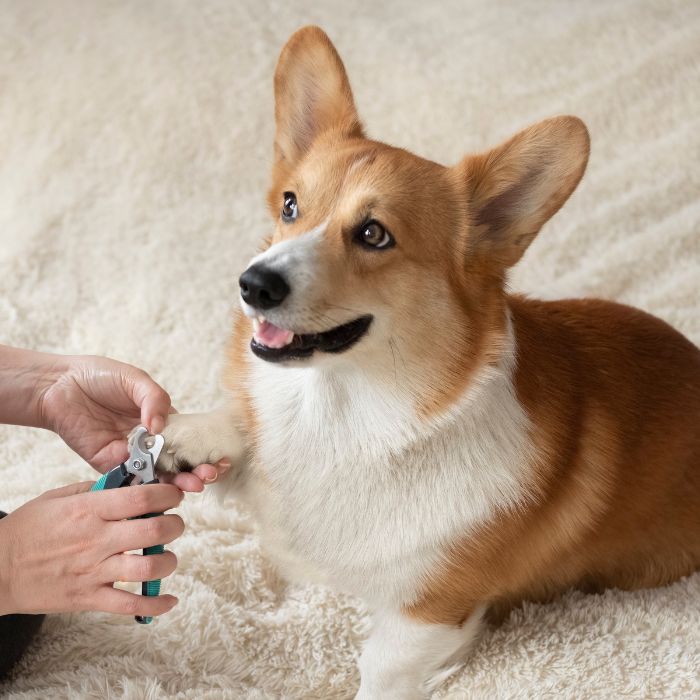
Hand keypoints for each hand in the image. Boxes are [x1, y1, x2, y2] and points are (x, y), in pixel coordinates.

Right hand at [0, 481, 184, 616]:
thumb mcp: (58, 497)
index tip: (174, 496)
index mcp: (89, 510)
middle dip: (175, 525)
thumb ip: (95, 489)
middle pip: (153, 531)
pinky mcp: (88, 598)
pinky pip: (129, 605)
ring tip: (166, 556)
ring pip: (147, 568)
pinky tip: (169, 599)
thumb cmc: (26, 530)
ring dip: (168, 561)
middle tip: (174, 524)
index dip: (168, 495)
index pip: (142, 498)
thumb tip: (129, 482)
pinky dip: (155, 605)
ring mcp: (93, 571)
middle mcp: (96, 540)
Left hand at [36, 354, 229, 487]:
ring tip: (191, 487)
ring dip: (175, 483)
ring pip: (157, 474)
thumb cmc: (99, 376)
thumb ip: (154, 399)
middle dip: (196, 472)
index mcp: (162, 420)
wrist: (58, 385)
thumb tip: (161, 426)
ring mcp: (130, 454)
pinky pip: (129, 477)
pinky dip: (144, 484)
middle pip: (178, 462)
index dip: (205, 451)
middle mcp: (149, 441)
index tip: (220, 459)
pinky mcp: (108, 463)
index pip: (189, 440)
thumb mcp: (134, 379)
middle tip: (207, 477)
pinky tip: (159, 487)